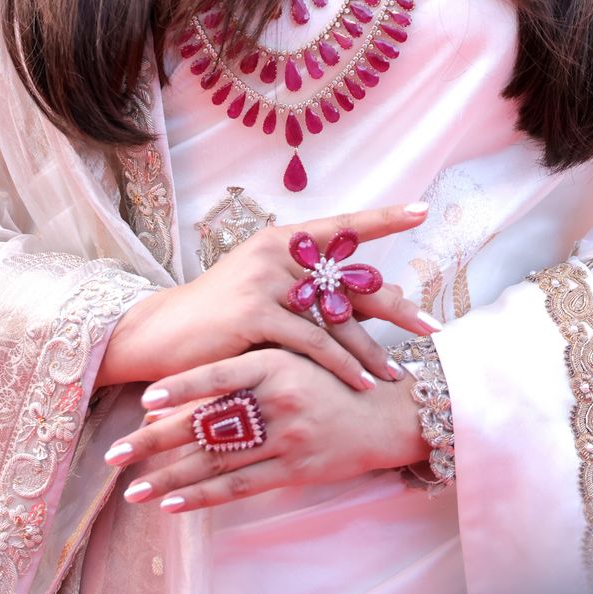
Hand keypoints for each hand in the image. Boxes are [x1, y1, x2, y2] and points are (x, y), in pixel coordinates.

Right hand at [97, 202, 439, 392]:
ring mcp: (264, 279)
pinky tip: (360, 382)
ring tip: (396, 374)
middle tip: (430, 327)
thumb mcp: (265, 292)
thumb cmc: (219, 317)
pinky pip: (311, 342)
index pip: (343, 225)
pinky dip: (340, 365)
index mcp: (282, 238)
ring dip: (369, 350)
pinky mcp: (254, 312)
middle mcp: (276, 251)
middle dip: (393, 306)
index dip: (383, 218)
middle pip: (349, 278)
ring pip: (333, 317)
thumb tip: (369, 292)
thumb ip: (308, 288)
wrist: (162, 334)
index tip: (421, 210)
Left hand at [106, 347, 429, 511]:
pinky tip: (173, 503)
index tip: (143, 400)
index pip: (218, 376)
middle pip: (207, 424)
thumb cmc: (335, 374)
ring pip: (216, 461)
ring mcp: (287, 438)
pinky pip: (240, 486)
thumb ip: (252, 358)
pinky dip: (203, 496)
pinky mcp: (295, 471)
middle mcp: (279, 399)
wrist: (387, 411)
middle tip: (114, 453)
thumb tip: (199, 370)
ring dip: (169, 476)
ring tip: (132, 488)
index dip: (180, 389)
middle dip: (155, 441)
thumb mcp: (297, 351)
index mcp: (276, 361)